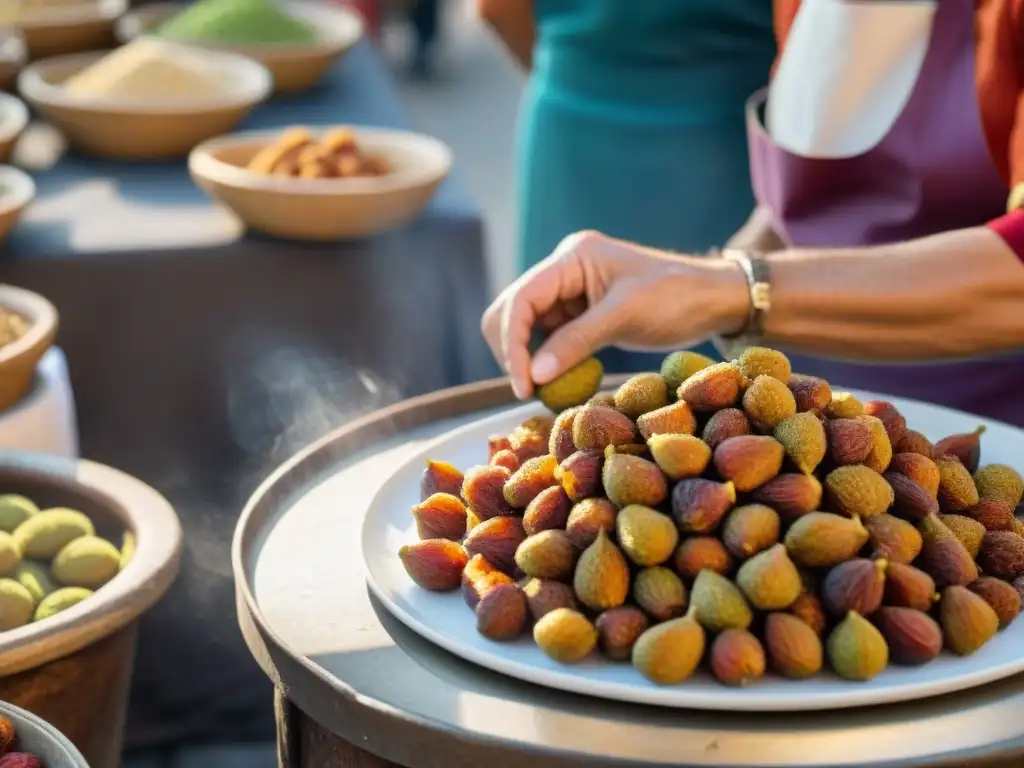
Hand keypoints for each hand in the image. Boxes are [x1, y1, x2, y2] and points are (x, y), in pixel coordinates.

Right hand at [481, 230, 748, 398]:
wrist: (714, 298)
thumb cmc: (677, 297)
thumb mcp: (625, 317)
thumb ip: (575, 343)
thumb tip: (533, 376)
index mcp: (571, 258)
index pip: (521, 298)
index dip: (513, 343)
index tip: (523, 384)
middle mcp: (563, 270)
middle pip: (511, 311)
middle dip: (514, 350)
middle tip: (530, 390)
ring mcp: (570, 291)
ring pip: (525, 327)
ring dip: (528, 358)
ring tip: (545, 390)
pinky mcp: (579, 312)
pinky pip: (548, 338)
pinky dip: (547, 361)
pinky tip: (560, 380)